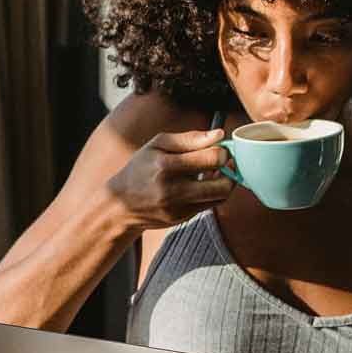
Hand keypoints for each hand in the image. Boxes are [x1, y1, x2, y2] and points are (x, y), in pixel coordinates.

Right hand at [107, 128, 237, 230]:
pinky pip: (211, 204)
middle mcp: (172, 189)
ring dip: (226, 183)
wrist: (121, 203)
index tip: (221, 148)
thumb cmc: (142, 168)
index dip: (224, 152)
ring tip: (218, 172)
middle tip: (226, 162)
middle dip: (230, 170)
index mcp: (165, 165)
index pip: (211, 158)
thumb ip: (190, 138)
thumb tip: (220, 134)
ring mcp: (179, 207)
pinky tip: (207, 183)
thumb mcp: (158, 145)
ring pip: (220, 196)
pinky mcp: (183, 218)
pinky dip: (214, 193)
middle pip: (222, 184)